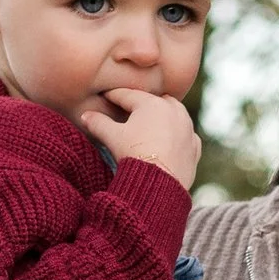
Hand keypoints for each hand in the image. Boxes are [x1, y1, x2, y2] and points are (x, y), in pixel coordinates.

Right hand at [85, 88, 201, 189]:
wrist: (159, 184)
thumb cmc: (134, 155)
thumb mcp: (112, 137)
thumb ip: (98, 123)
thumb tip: (85, 116)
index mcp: (152, 104)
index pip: (127, 95)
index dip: (114, 96)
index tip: (105, 96)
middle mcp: (174, 111)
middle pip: (155, 100)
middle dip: (142, 103)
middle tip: (130, 108)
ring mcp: (187, 128)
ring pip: (175, 114)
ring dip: (164, 116)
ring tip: (151, 122)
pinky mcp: (194, 147)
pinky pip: (186, 135)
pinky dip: (178, 134)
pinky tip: (171, 139)